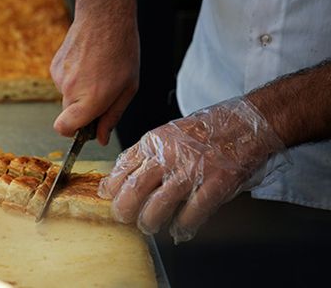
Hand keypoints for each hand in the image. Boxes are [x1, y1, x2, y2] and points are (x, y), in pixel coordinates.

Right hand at [50, 9, 138, 145]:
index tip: (84, 127)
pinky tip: (87, 62)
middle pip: (69, 114)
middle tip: (103, 92)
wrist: (104, 17)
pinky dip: (74, 77)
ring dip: (80, 90)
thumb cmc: (121, 51)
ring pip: (67, 96)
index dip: (72, 132)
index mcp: (90, 100)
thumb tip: (101, 138)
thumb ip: (112, 116)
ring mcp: (59, 77)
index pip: (64, 129)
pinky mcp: (54, 66)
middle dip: (83, 110)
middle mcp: (71, 90)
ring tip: (98, 70)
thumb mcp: (128, 88)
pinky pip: (63, 81)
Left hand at [98, 97, 286, 242]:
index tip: (106, 197)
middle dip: (123, 209)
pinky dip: (182, 226)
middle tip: (123, 217)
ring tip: (148, 225)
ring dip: (149, 221)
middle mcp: (169, 155)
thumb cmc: (207, 130)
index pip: (122, 167)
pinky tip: (179, 230)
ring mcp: (192, 170)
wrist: (247, 123)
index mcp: (155, 141)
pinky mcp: (215, 184)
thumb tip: (119, 177)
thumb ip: (146, 154)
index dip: (111, 186)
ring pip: (158, 205)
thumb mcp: (168, 133)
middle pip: (134, 189)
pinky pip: (192, 213)